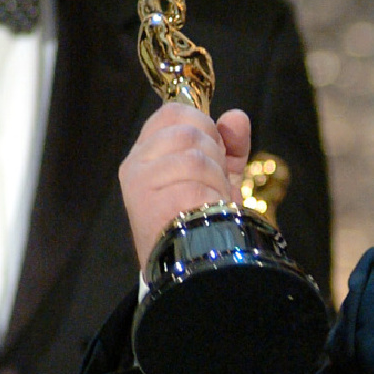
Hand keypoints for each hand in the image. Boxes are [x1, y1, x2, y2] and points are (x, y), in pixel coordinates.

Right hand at [118, 103, 252, 267]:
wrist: (196, 261)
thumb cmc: (206, 221)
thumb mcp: (222, 176)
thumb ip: (230, 145)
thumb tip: (236, 117)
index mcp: (148, 154)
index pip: (173, 112)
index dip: (204, 125)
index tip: (214, 151)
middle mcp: (137, 162)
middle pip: (188, 126)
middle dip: (214, 151)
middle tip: (211, 182)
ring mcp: (140, 177)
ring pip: (194, 146)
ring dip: (215, 174)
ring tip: (208, 198)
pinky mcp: (149, 193)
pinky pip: (195, 168)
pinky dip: (211, 187)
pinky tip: (205, 206)